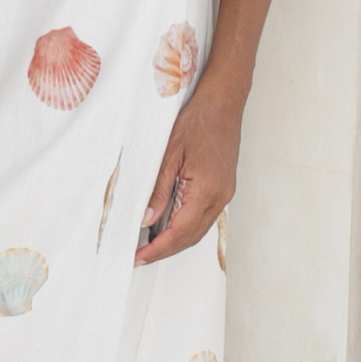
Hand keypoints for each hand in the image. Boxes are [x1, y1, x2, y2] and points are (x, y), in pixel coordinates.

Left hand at [135, 85, 242, 265]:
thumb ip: (158, 190)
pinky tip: (166, 227)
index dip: (157, 250)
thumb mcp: (169, 154)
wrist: (222, 103)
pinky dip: (183, 227)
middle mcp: (220, 197)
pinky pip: (202, 217)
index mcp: (207, 191)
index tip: (137, 258)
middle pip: (190, 238)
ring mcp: (223, 194)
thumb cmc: (198, 120)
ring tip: (148, 247)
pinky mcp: (222, 189)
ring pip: (197, 230)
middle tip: (137, 258)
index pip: (179, 233)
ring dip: (173, 241)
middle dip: (163, 251)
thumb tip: (145, 220)